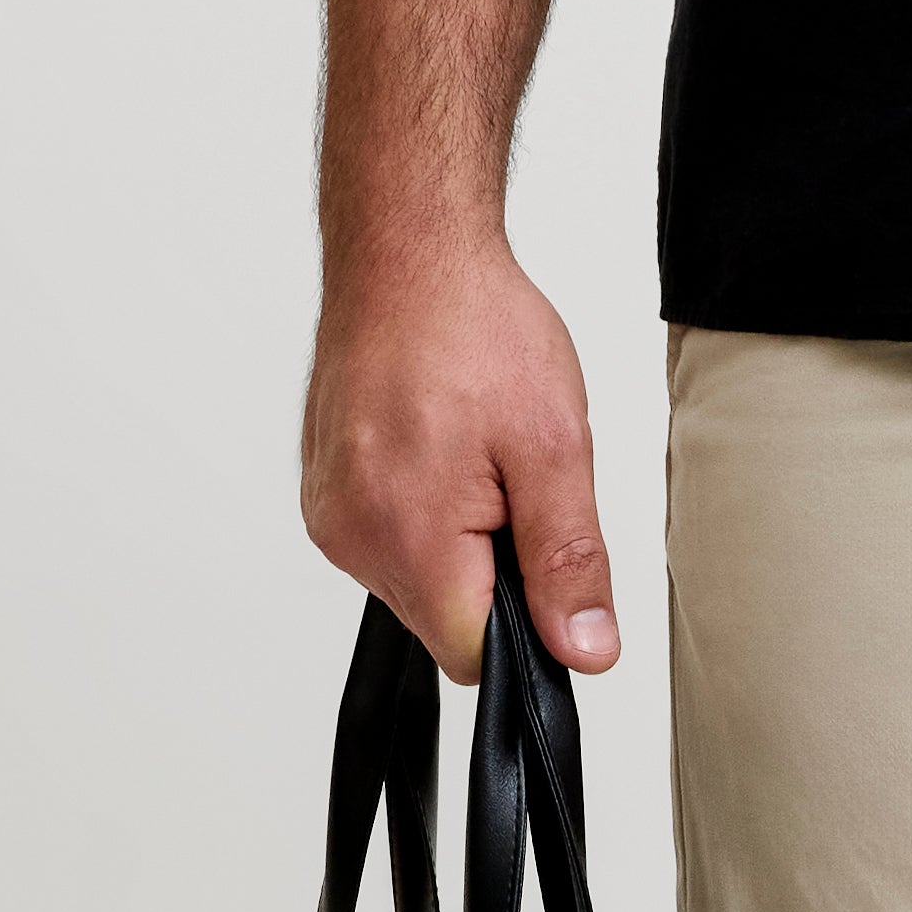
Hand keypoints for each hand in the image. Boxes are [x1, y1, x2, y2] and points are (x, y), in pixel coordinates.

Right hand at [299, 225, 619, 682]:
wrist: (406, 254)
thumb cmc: (474, 327)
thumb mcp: (555, 446)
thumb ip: (569, 560)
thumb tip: (585, 650)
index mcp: (406, 538)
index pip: (476, 658)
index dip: (529, 622)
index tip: (543, 550)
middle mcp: (352, 538)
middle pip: (446, 620)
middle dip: (495, 570)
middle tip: (512, 477)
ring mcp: (331, 515)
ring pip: (420, 581)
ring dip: (461, 539)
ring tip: (475, 451)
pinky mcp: (326, 493)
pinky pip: (391, 539)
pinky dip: (427, 511)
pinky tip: (442, 445)